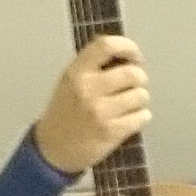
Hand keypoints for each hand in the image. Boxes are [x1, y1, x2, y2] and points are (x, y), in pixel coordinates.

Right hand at [33, 36, 149, 173]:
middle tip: (134, 86)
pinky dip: (142, 117)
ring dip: (140, 100)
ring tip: (130, 105)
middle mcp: (88, 89)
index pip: (106, 45)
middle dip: (139, 79)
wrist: (52, 150)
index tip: (135, 57)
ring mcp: (100, 112)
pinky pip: (142, 117)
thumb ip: (93, 66)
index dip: (128, 47)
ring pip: (141, 96)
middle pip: (132, 73)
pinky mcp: (111, 132)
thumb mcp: (70, 82)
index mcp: (76, 72)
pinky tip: (131, 119)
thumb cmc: (65, 112)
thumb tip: (126, 55)